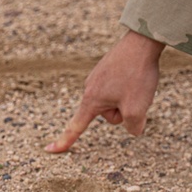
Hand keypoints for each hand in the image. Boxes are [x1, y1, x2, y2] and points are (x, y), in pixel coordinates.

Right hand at [46, 30, 164, 152]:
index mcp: (91, 100)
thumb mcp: (137, 109)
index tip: (49, 150)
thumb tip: (133, 128)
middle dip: (124, 111)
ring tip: (138, 82)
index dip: (64, 141)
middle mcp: (90, 88)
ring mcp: (99, 77)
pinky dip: (131, 86)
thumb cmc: (136, 75)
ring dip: (129, 98)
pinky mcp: (109, 69)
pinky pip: (120, 88)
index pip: (75, 127)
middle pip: (108, 115)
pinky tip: (137, 74)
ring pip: (117, 101)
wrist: (142, 41)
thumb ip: (133, 127)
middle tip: (135, 94)